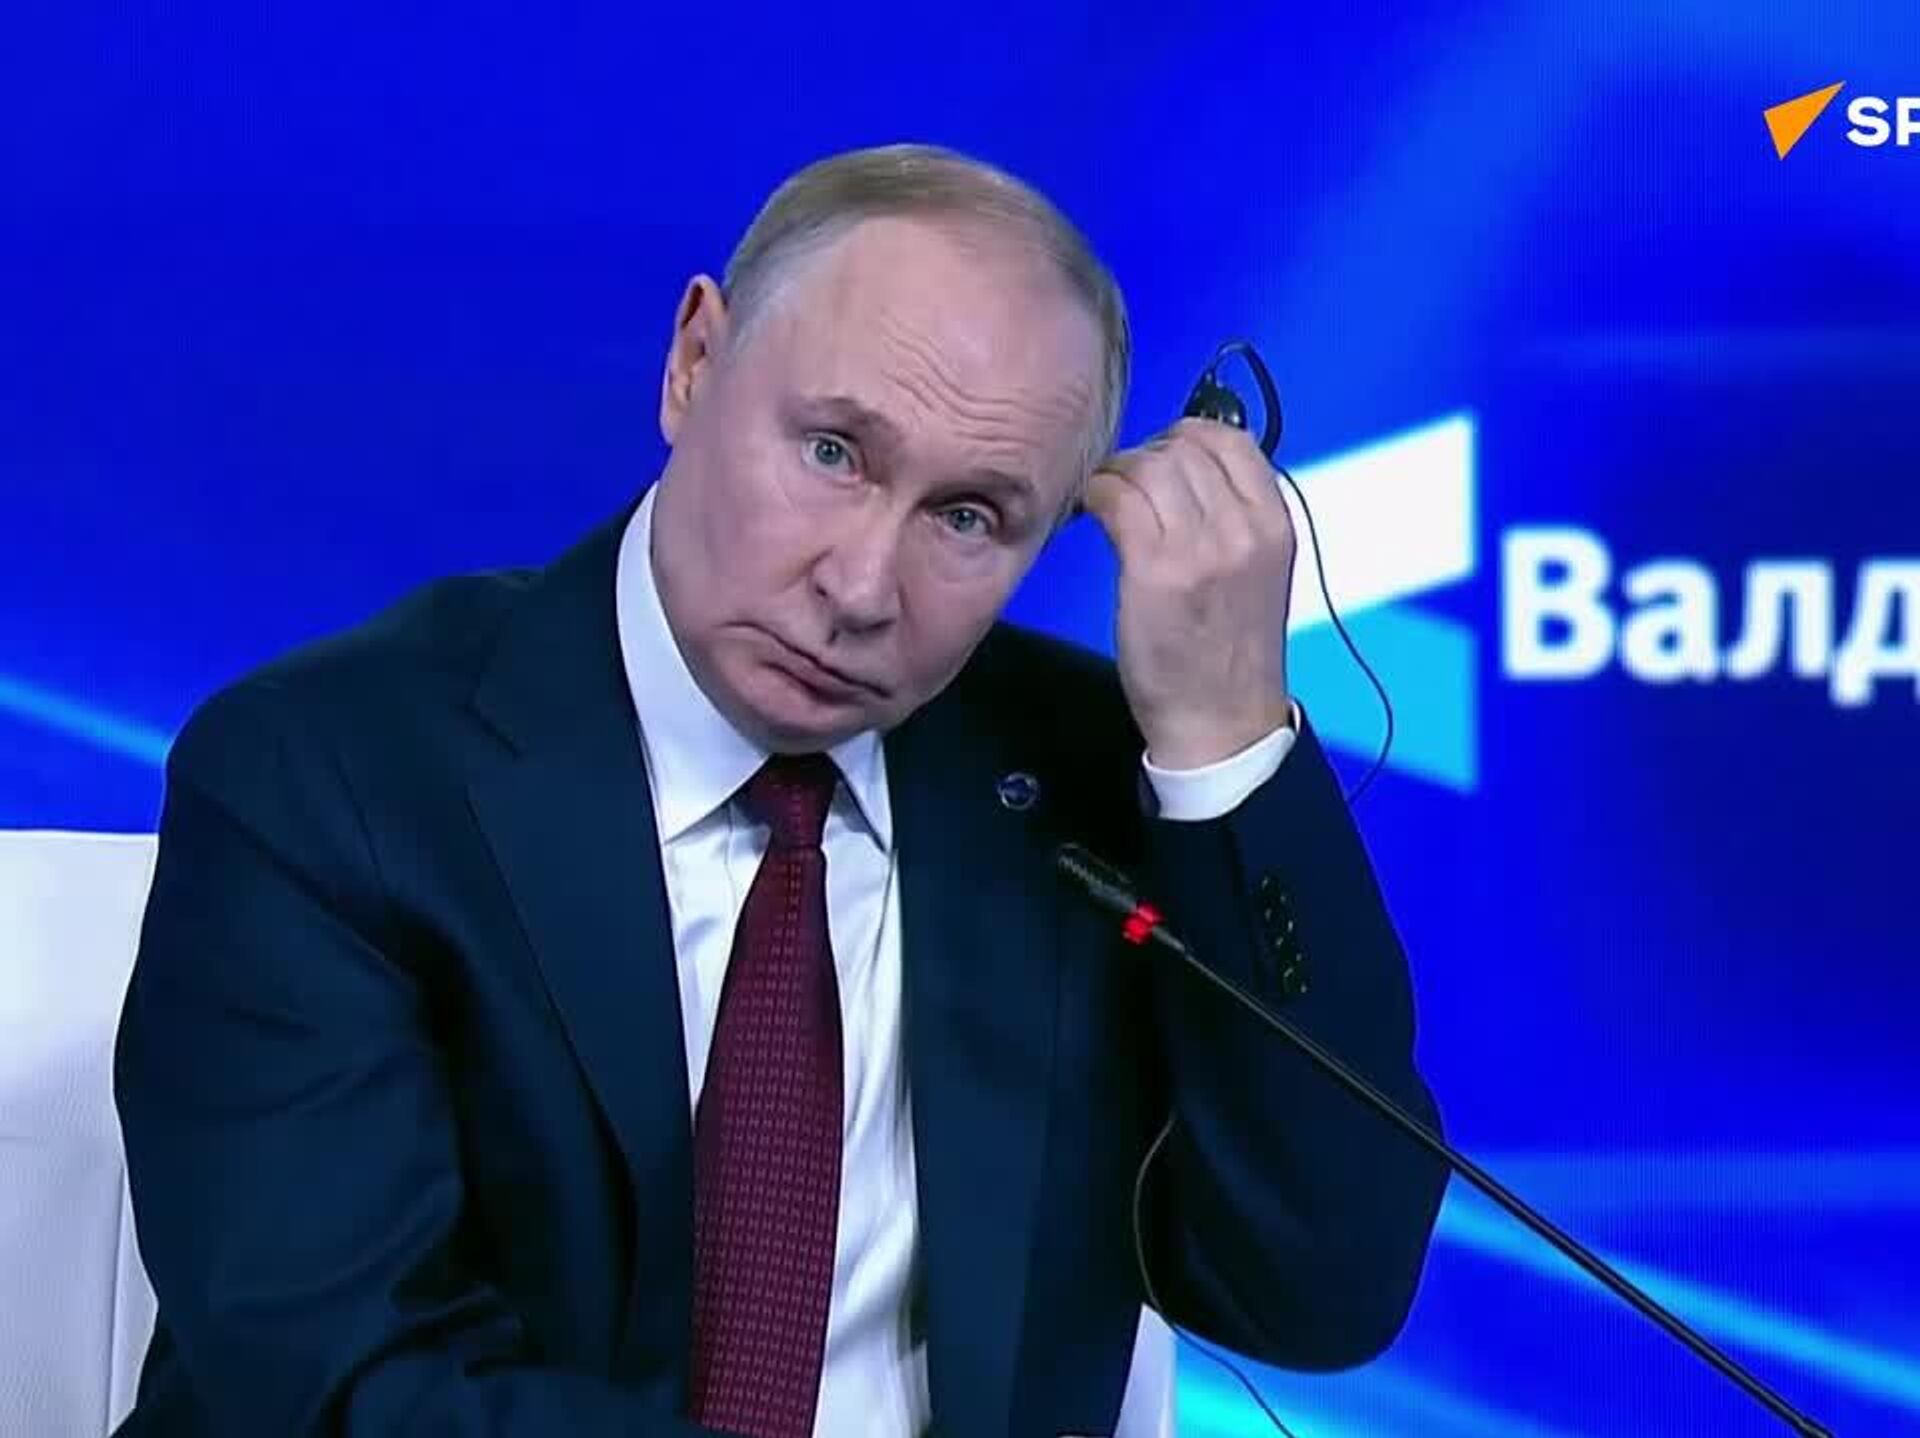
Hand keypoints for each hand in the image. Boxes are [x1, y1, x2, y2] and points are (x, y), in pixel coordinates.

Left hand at [1083, 417, 1296, 769]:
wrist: (1222, 721)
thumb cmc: (1229, 649)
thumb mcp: (1257, 569)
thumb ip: (1234, 514)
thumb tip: (1185, 462)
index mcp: (1275, 524)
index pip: (1230, 440)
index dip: (1185, 438)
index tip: (1162, 459)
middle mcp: (1244, 529)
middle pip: (1184, 447)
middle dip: (1146, 456)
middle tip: (1127, 485)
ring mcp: (1200, 548)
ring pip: (1148, 466)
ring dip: (1117, 474)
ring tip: (1109, 499)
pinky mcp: (1155, 570)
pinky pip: (1118, 498)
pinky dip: (1098, 495)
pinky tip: (1094, 513)